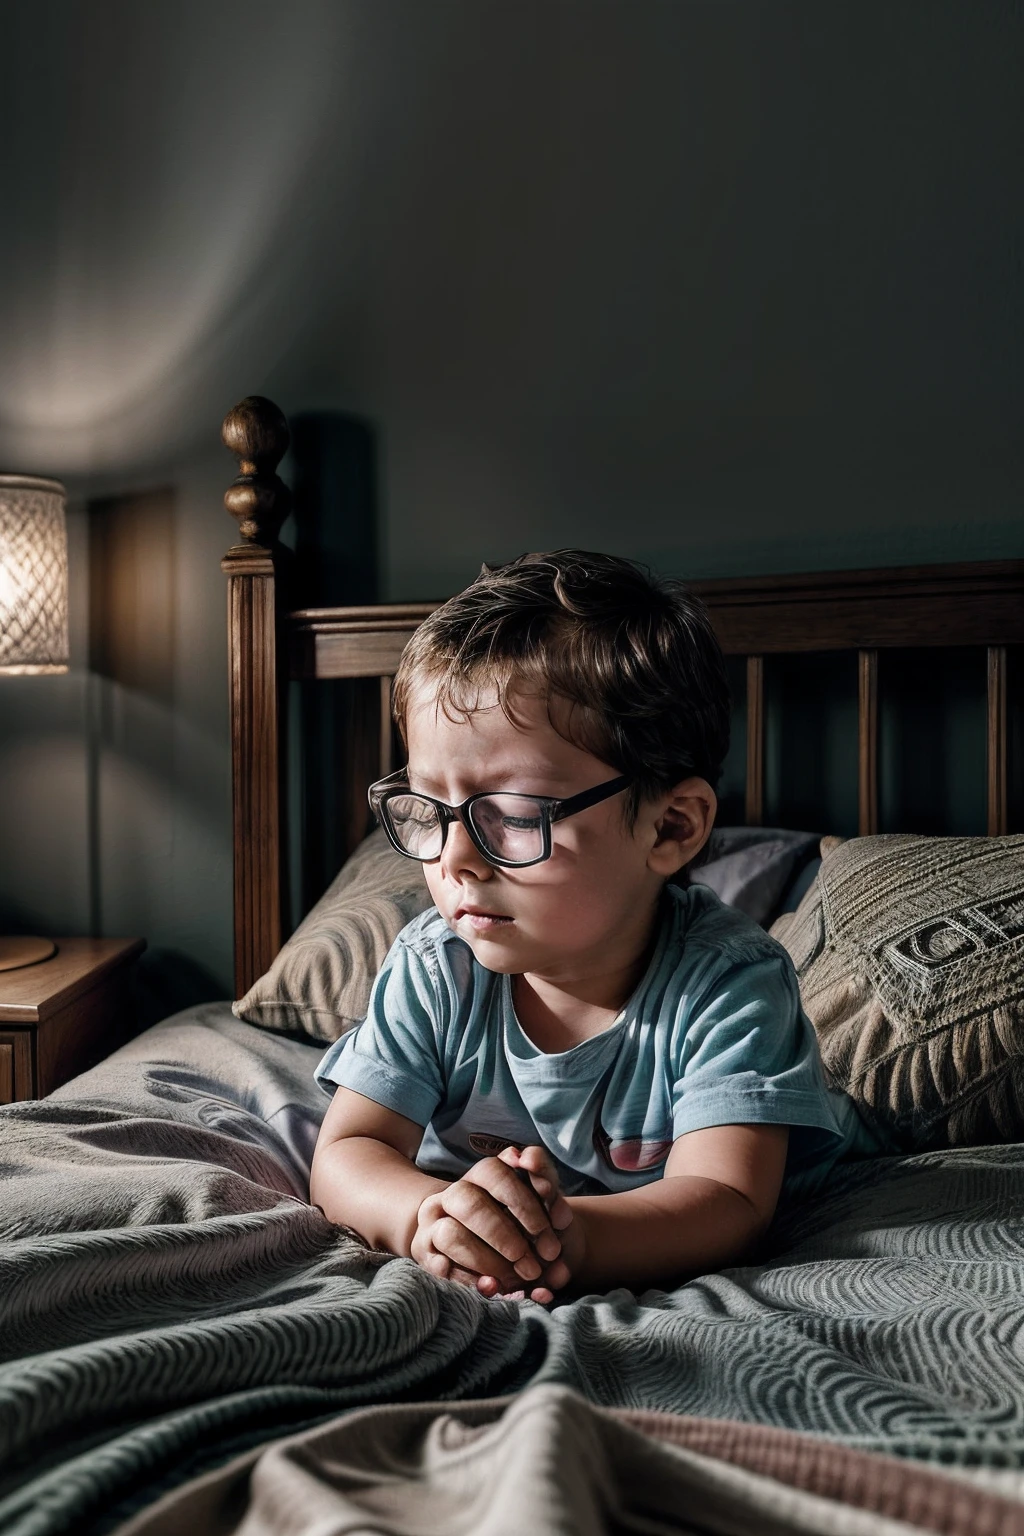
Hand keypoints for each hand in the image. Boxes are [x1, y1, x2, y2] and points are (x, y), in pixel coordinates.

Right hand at [410, 1146, 573, 1303]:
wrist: (486, 1248)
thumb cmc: (521, 1222)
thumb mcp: (539, 1203)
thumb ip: (542, 1179)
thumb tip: (527, 1156)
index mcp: (481, 1174)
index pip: (495, 1172)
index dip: (524, 1201)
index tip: (553, 1228)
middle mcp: (454, 1194)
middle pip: (470, 1204)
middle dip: (505, 1236)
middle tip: (533, 1265)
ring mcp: (433, 1223)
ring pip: (451, 1235)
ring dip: (487, 1261)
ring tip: (514, 1279)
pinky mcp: (424, 1253)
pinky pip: (439, 1266)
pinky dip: (468, 1280)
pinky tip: (492, 1286)